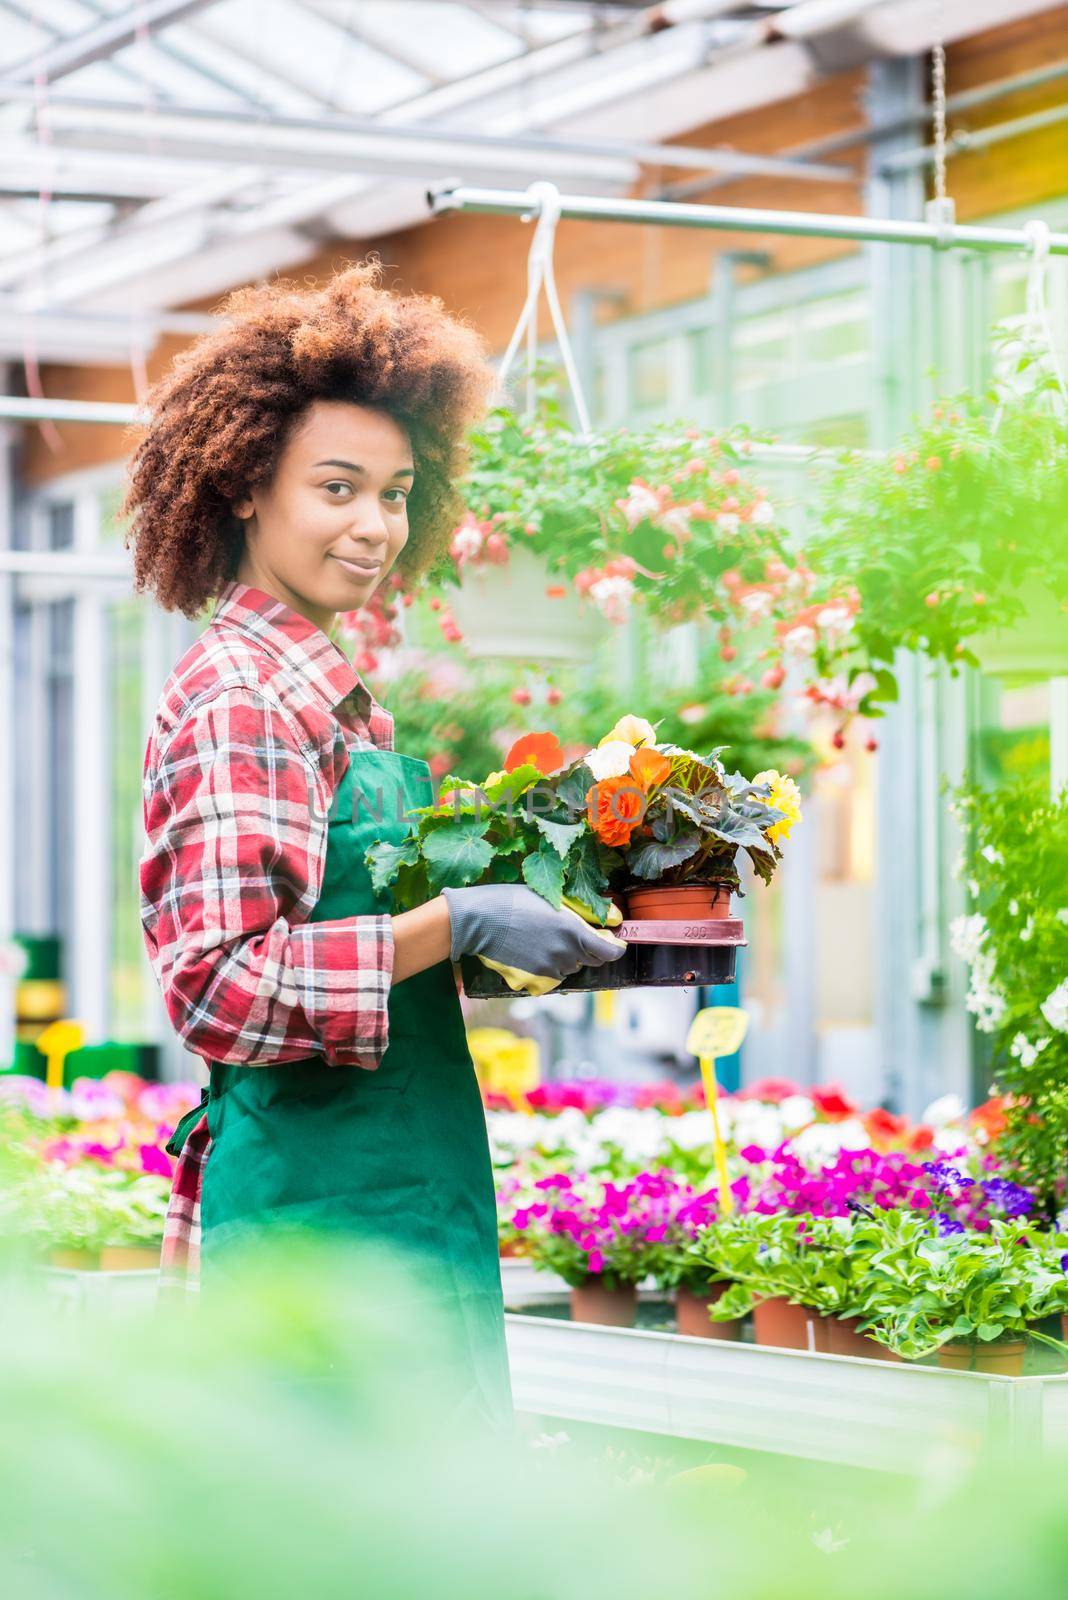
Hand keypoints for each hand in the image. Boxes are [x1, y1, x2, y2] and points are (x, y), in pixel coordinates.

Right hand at [441, 884, 627, 978]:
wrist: (481, 921)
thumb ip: (576, 913)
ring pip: (571, 968)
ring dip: (567, 958)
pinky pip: (554, 975)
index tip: (614, 944)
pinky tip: (535, 951)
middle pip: (591, 961)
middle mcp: (566, 952)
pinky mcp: (536, 977)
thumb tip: (601, 919)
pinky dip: (551, 967)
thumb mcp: (549, 899)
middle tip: (572, 936)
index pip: (609, 952)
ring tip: (546, 940)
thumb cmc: (513, 901)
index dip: (615, 949)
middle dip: (588, 950)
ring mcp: (551, 967)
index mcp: (573, 930)